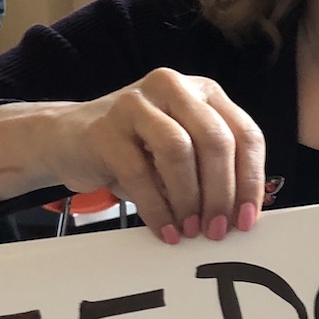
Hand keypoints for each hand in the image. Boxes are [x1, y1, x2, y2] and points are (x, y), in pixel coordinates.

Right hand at [0, 69, 266, 243]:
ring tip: (189, 230)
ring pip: (179, 151)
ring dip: (189, 199)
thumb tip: (241, 215)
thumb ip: (212, 173)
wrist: (67, 139)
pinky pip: (139, 172)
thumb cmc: (135, 150)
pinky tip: (164, 228)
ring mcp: (137, 103)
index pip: (244, 134)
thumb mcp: (182, 155)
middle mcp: (173, 88)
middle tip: (218, 230)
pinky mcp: (105, 127)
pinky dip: (156, 208)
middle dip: (222, 193)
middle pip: (215, 140)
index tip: (249, 219)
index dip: (251, 180)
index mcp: (203, 93)